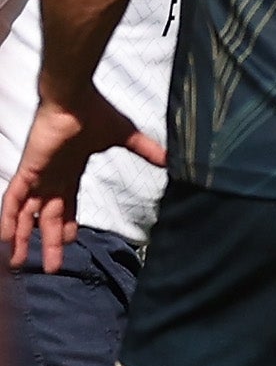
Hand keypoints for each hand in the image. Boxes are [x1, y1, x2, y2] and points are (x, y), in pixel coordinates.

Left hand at [5, 88, 155, 274]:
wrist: (74, 97)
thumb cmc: (96, 112)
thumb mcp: (125, 136)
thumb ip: (144, 149)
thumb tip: (170, 159)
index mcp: (71, 172)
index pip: (68, 206)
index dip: (68, 225)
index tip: (71, 243)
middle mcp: (53, 178)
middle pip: (49, 219)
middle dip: (50, 244)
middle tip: (50, 269)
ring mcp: (39, 176)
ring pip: (27, 216)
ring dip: (24, 239)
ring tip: (21, 264)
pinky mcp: (28, 171)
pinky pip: (13, 201)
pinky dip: (8, 220)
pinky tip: (5, 239)